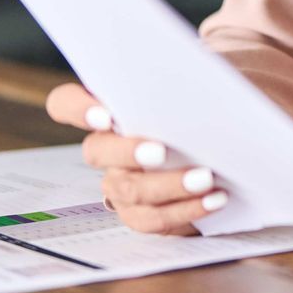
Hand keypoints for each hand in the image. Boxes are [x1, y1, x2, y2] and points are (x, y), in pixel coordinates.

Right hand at [45, 82, 228, 234]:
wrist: (226, 136)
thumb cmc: (204, 99)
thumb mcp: (199, 78)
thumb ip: (188, 74)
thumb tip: (204, 74)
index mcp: (110, 106)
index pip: (66, 103)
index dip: (78, 109)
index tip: (105, 115)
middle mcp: (106, 146)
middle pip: (97, 151)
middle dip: (128, 152)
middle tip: (161, 151)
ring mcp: (119, 182)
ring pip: (129, 189)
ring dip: (169, 185)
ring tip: (205, 178)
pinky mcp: (140, 213)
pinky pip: (152, 218)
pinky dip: (186, 210)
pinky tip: (214, 199)